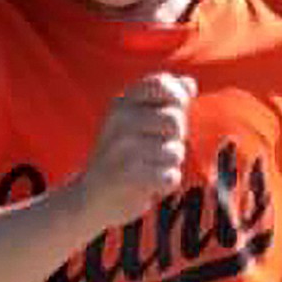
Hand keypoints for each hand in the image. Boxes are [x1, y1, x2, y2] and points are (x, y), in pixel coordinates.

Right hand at [80, 72, 194, 230]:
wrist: (90, 198)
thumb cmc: (122, 157)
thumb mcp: (138, 122)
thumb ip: (165, 101)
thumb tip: (190, 84)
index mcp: (121, 103)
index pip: (161, 84)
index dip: (178, 98)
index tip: (173, 111)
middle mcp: (119, 121)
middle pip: (175, 120)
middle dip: (175, 139)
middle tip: (155, 149)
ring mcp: (122, 148)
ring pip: (175, 152)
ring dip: (169, 165)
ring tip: (148, 167)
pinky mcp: (127, 176)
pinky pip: (170, 176)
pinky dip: (165, 183)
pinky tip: (148, 184)